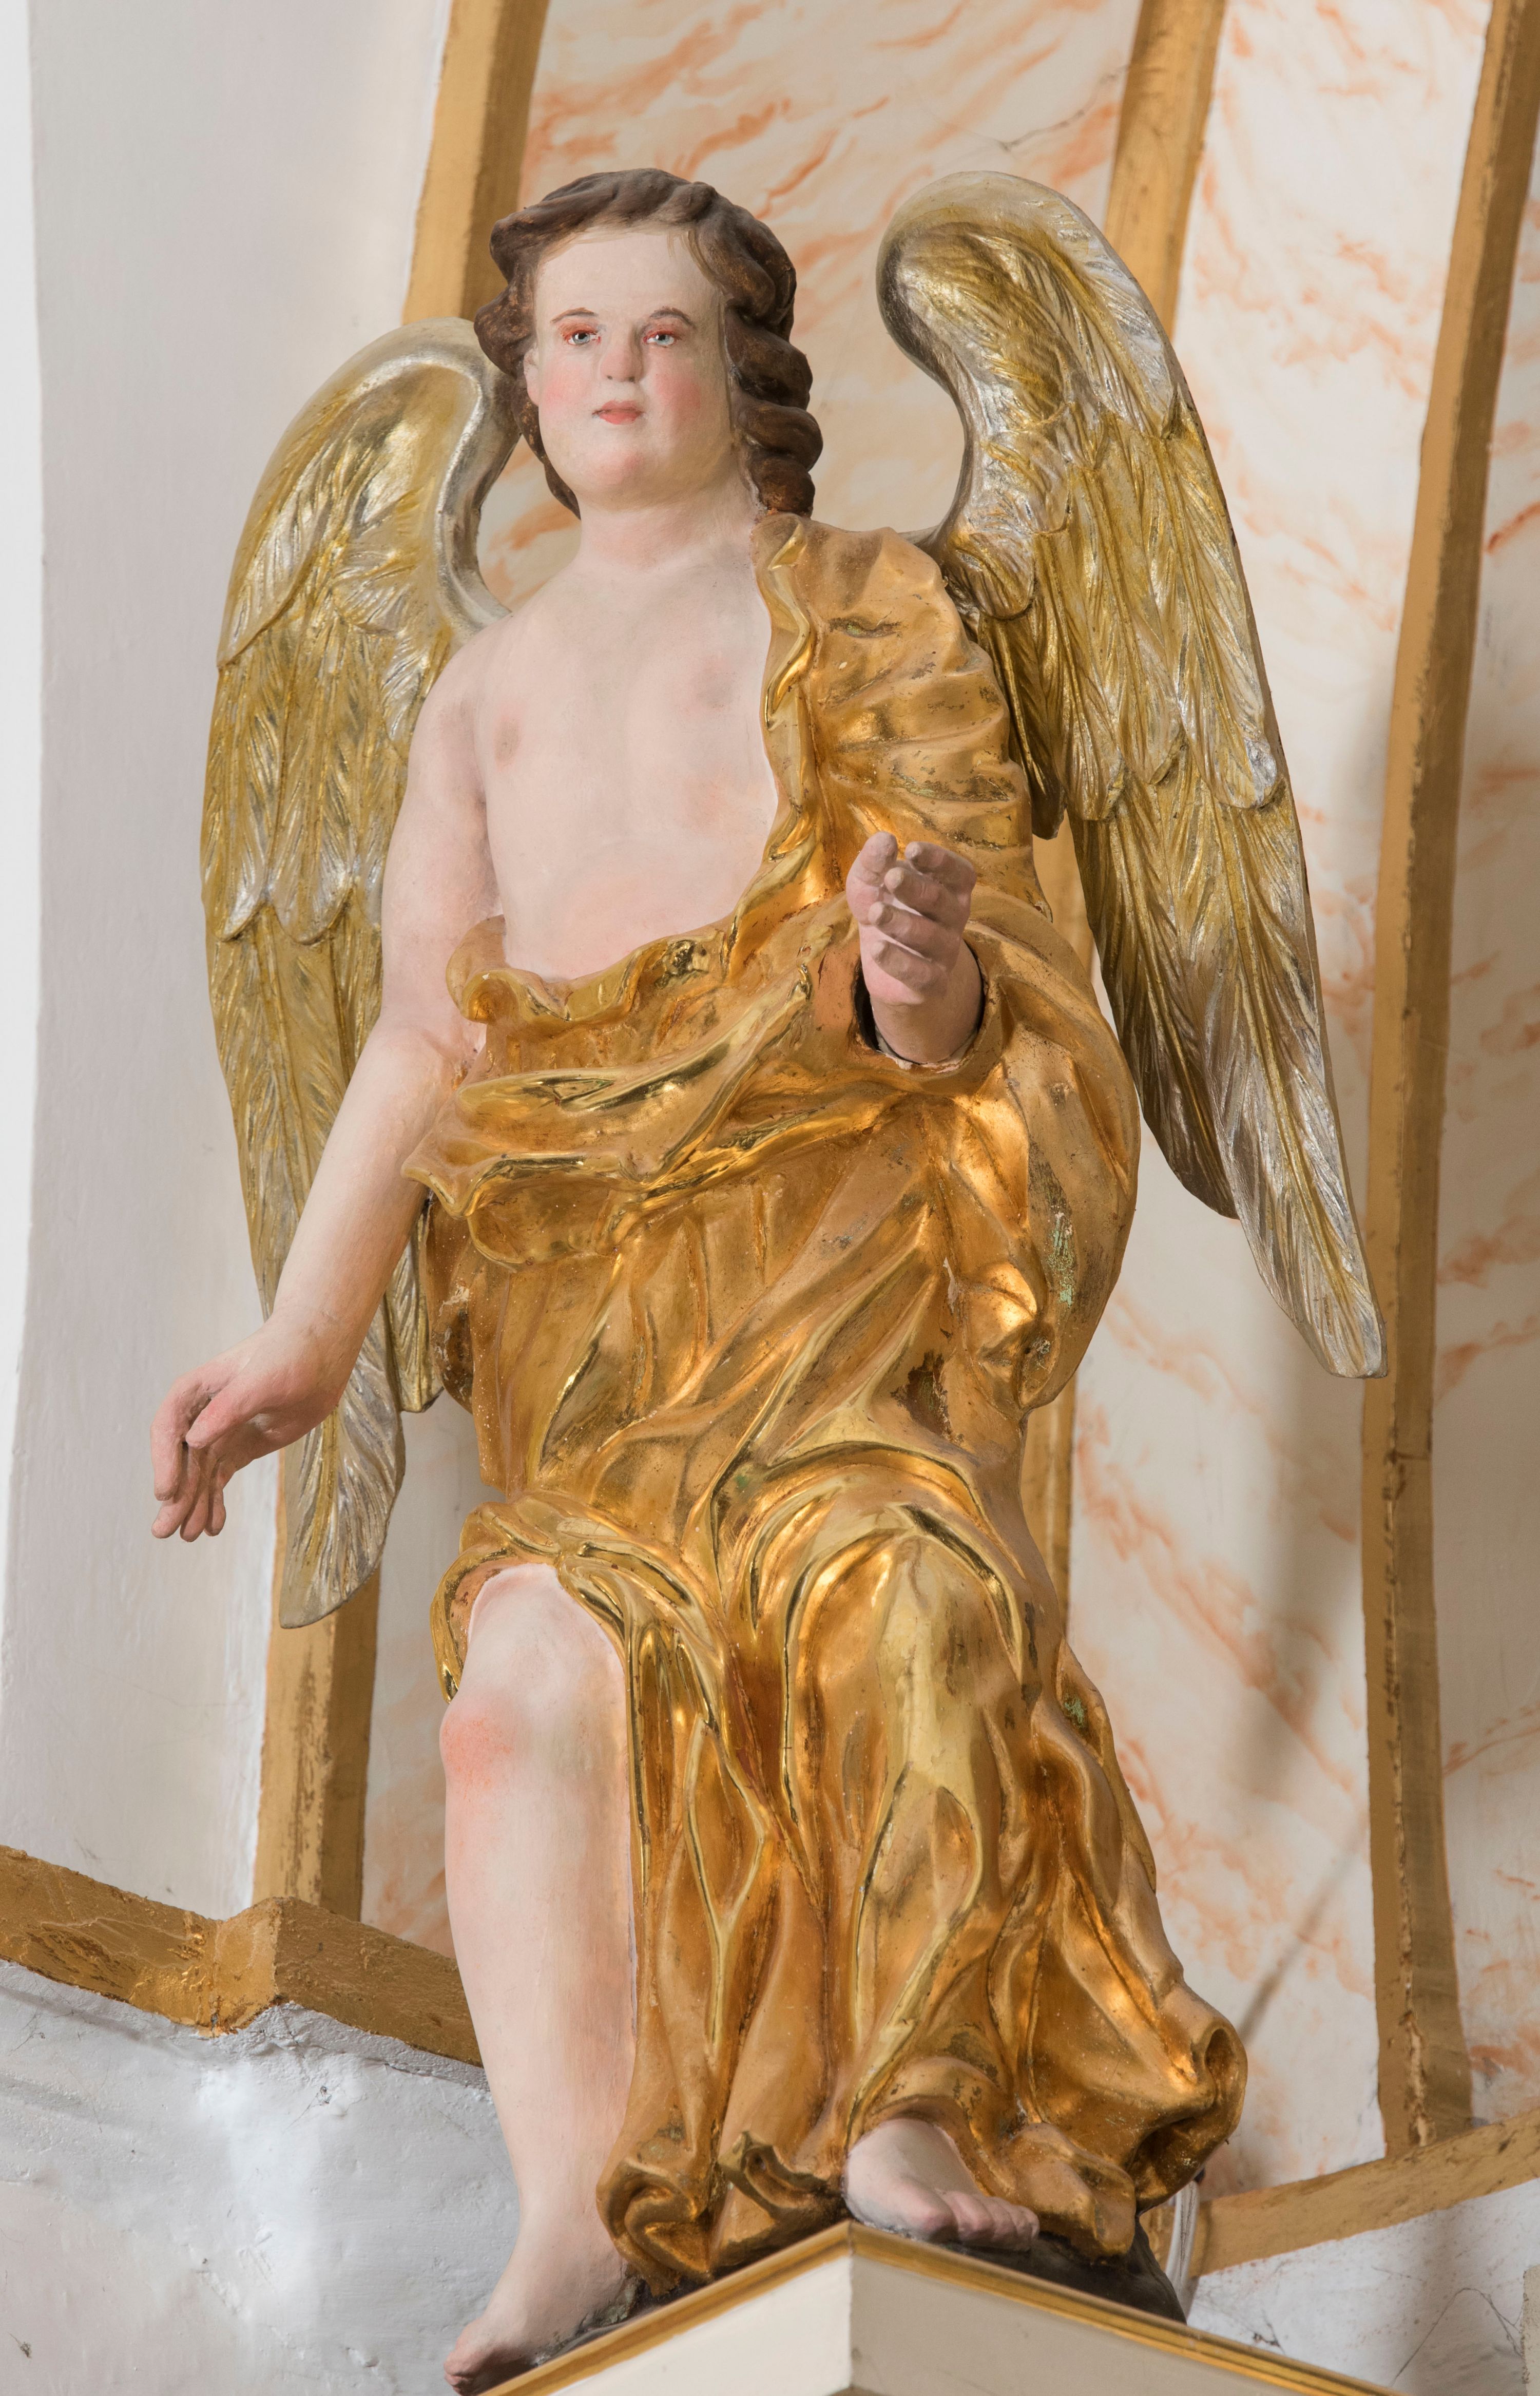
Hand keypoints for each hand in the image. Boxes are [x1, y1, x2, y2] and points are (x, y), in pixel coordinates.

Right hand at [151, 1313, 345, 1541]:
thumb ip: (227, 1408)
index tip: (166, 1493)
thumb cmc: (290, 1355)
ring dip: (194, 1505)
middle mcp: (202, 1414)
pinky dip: (215, 1501)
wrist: (321, 1354)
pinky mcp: (241, 1446)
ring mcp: (221, 1432)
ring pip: (199, 1475)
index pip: (168, 1429)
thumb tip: (194, 1439)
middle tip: (165, 1531)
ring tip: (191, 1536)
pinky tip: (214, 1526)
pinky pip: (220, 1478)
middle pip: (181, 1460)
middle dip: (174, 1496)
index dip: (164, 1462)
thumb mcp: (260, 1381)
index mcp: (196, 1392)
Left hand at [845, 833, 981, 1062]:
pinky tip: (876, 948)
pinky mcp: (932, 982)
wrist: (882, 961)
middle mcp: (954, 918)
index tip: (911, 849)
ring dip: (902, 923)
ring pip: (931, 937)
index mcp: (949, 888)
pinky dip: (898, 961)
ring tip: (876, 912)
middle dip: (916, 888)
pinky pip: (921, 974)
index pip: (960, 872)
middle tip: (891, 877)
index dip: (939, 861)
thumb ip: (874, 860)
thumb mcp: (870, 881)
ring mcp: (945, 952)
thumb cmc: (884, 907)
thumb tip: (884, 839)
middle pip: (942, 901)